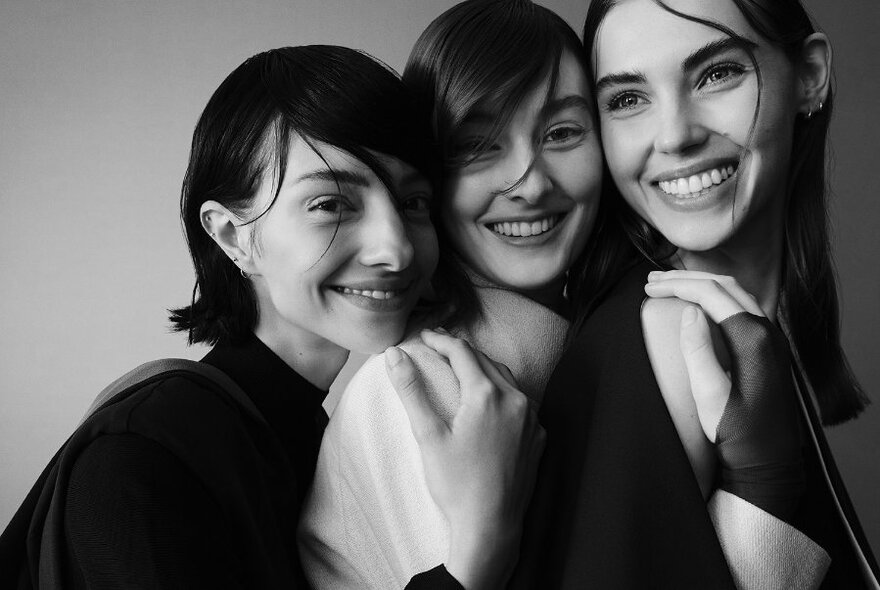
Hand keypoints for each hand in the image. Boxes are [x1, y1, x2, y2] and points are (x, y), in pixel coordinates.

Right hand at [385, 329, 544, 589]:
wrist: (491, 527)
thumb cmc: (456, 484)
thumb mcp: (428, 435)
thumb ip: (411, 390)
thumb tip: (395, 355)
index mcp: (487, 394)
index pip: (462, 352)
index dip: (440, 340)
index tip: (423, 337)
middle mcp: (515, 400)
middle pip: (485, 360)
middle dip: (460, 350)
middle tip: (437, 347)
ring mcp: (531, 419)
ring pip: (506, 378)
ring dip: (483, 367)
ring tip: (462, 367)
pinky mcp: (538, 437)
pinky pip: (521, 401)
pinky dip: (502, 391)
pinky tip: (490, 400)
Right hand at [645, 271, 802, 517]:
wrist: (770, 463)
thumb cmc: (739, 436)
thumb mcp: (712, 397)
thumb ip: (700, 352)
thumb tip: (689, 312)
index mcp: (753, 339)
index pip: (712, 293)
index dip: (678, 285)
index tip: (649, 289)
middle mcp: (768, 332)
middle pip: (725, 286)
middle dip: (686, 278)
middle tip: (653, 281)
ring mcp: (771, 339)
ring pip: (735, 293)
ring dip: (701, 285)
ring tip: (669, 286)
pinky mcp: (768, 349)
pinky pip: (741, 306)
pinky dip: (714, 296)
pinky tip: (696, 304)